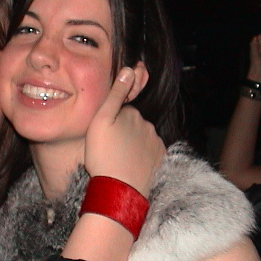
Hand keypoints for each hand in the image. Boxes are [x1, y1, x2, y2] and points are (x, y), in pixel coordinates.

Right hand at [85, 67, 164, 197]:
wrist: (119, 190)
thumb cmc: (104, 156)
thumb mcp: (101, 121)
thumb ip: (116, 94)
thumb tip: (130, 69)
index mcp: (132, 114)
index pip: (121, 111)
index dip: (110, 122)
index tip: (102, 136)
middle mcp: (148, 126)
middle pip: (133, 125)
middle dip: (123, 132)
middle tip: (108, 150)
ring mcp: (155, 144)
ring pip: (141, 140)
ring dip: (132, 146)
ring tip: (117, 161)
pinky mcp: (160, 161)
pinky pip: (149, 154)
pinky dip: (141, 158)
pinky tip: (130, 167)